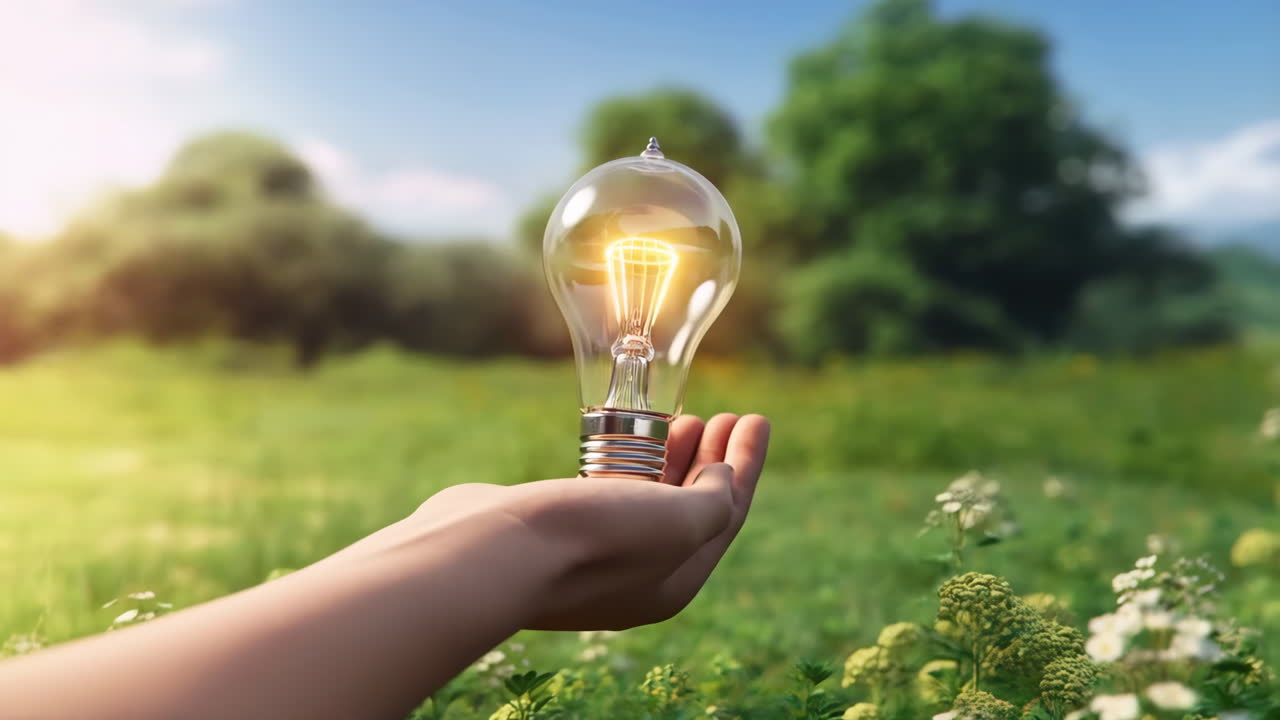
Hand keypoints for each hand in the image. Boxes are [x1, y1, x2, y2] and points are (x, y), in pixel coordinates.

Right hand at [402, 413, 770, 630]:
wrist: (489, 551)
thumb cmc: (589, 538)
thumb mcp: (676, 522)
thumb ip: (713, 502)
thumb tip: (721, 480)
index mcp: (673, 582)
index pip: (726, 516)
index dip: (747, 464)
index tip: (755, 416)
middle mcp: (636, 575)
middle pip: (691, 508)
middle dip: (713, 460)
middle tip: (726, 416)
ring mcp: (593, 554)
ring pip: (650, 499)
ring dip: (675, 458)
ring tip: (688, 419)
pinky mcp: (555, 530)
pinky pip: (610, 492)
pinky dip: (631, 463)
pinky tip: (630, 440)